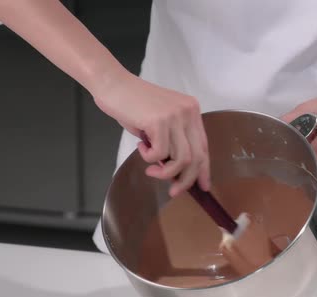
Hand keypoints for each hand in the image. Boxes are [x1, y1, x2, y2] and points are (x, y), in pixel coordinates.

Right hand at [94, 70, 209, 196]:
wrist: (112, 84)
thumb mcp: (160, 122)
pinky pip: (160, 153)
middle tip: (173, 191)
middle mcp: (188, 112)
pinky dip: (149, 158)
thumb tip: (177, 171)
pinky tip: (141, 147)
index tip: (202, 186)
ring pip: (182, 159)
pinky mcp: (159, 121)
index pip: (204, 146)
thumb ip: (172, 142)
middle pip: (197, 156)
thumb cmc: (132, 104)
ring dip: (165, 172)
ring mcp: (175, 116)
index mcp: (191, 111)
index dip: (204, 169)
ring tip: (150, 170)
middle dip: (186, 179)